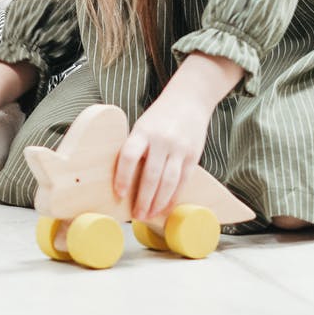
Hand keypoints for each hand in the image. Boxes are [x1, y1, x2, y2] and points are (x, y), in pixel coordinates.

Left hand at [113, 88, 214, 224]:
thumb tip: (124, 178)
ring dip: (159, 202)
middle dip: (144, 198)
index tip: (119, 193)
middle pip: (151, 175)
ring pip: (169, 182)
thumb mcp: (142, 126)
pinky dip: (174, 196)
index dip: (123, 177)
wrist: (189, 99)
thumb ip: (136, 148)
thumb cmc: (159, 117)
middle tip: (137, 214)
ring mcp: (179, 148)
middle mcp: (162, 140)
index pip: (129, 156)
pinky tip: (166, 206)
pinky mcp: (194, 155)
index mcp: (143, 131)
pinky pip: (183, 180)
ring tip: (150, 214)